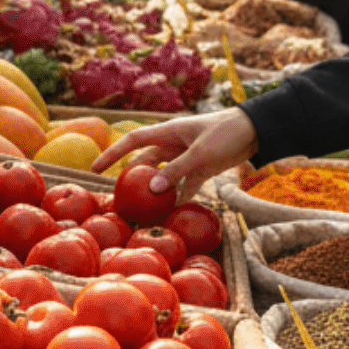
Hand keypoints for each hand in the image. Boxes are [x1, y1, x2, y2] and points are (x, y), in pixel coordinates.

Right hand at [92, 109, 258, 204]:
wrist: (254, 131)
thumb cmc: (226, 133)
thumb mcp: (201, 152)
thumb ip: (176, 170)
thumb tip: (151, 190)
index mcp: (168, 132)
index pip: (132, 141)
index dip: (112, 154)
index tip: (94, 169)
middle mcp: (172, 145)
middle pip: (145, 163)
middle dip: (132, 179)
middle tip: (119, 201)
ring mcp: (185, 158)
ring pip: (162, 177)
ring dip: (154, 194)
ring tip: (141, 214)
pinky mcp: (199, 170)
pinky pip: (181, 187)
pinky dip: (175, 200)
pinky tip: (169, 217)